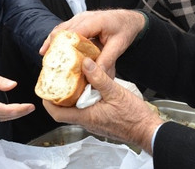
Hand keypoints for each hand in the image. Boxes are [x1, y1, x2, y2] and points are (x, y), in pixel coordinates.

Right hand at [0, 71, 34, 122]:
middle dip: (20, 112)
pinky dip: (11, 115)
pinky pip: (0, 118)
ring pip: (3, 119)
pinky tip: (19, 111)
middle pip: (4, 115)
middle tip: (32, 107)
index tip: (28, 105)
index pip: (0, 109)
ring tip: (28, 108)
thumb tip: (13, 85)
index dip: (16, 109)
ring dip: (17, 114)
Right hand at [40, 9, 145, 77]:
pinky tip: (50, 50)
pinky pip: (64, 29)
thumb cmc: (125, 30)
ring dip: (53, 42)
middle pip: (63, 30)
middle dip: (54, 45)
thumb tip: (95, 74)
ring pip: (61, 29)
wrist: (128, 20)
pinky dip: (57, 39)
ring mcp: (80, 18)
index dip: (63, 44)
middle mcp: (84, 17)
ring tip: (45, 57)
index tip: (56, 59)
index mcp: (95, 21)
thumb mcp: (119, 46)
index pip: (75, 32)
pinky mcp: (78, 22)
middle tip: (47, 61)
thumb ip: (107, 60)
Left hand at [43, 57, 163, 153]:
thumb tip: (85, 63)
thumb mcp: (116, 92)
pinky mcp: (102, 120)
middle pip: (65, 110)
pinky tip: (91, 86)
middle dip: (60, 95)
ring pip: (77, 109)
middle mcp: (88, 122)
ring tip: (74, 78)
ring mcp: (95, 122)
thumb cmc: (134, 116)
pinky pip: (87, 110)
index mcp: (87, 116)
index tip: (46, 87)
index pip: (58, 113)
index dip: (48, 101)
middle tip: (59, 78)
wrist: (148, 131)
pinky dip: (85, 98)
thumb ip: (99, 78)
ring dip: (73, 95)